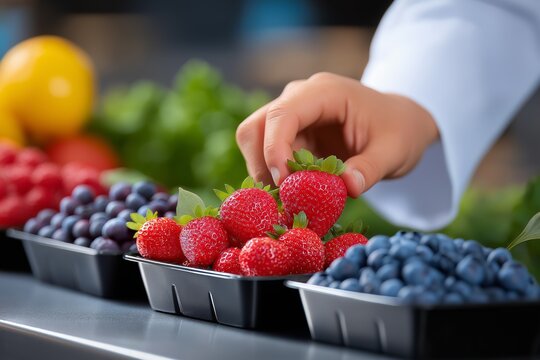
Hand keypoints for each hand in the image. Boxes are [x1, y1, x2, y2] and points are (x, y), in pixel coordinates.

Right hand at [236, 72, 438, 196]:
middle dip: (261, 164)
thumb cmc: (398, 130)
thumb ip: (371, 169)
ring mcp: (292, 116)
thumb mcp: (394, 151)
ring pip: (254, 143)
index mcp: (325, 92)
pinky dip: (274, 179)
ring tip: (291, 199)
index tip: (283, 182)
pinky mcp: (290, 135)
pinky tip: (294, 196)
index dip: (274, 148)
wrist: (399, 124)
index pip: (283, 114)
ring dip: (265, 174)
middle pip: (256, 127)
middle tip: (283, 197)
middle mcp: (300, 98)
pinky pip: (268, 157)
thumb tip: (349, 188)